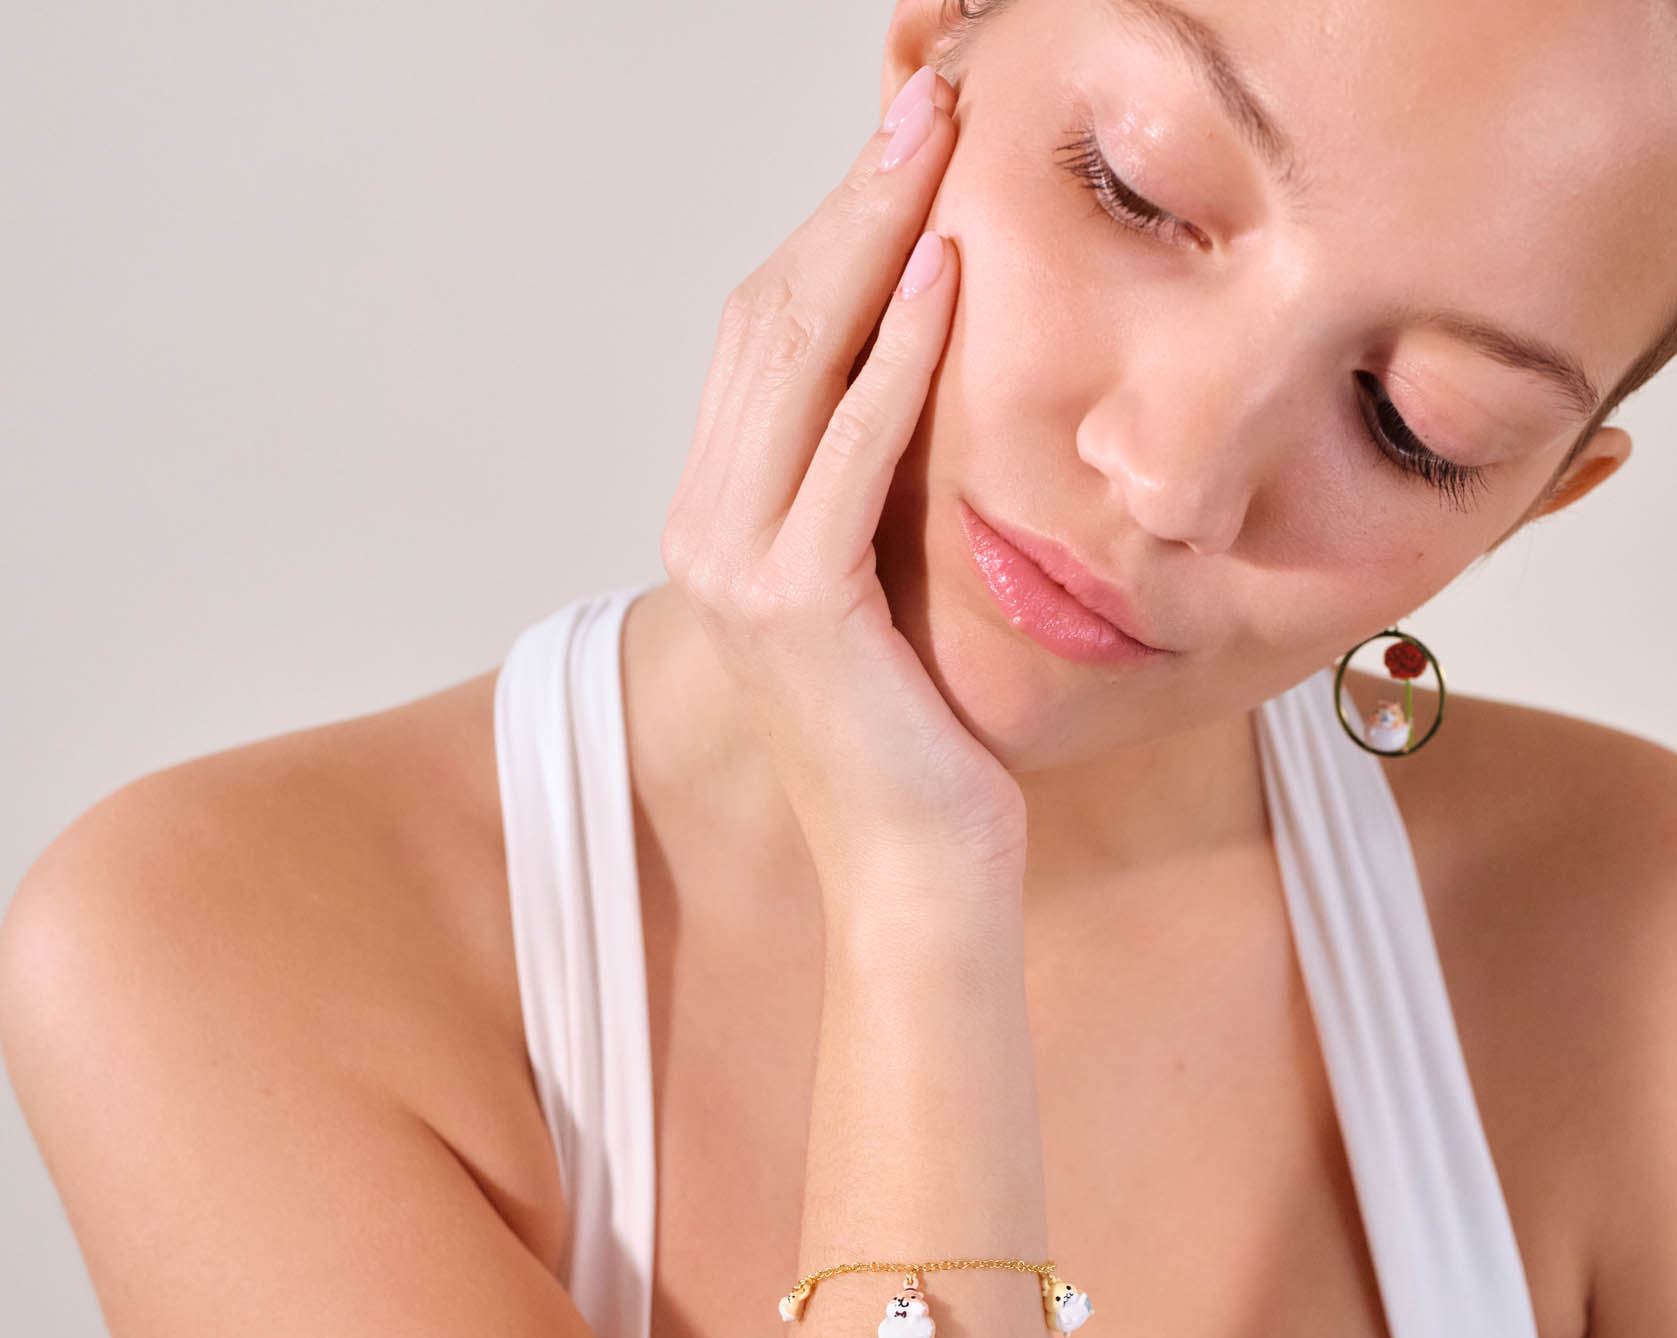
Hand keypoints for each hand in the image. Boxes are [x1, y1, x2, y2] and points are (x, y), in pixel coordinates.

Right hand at [659, 63, 1028, 904]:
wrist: (918, 868)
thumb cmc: (927, 738)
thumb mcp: (894, 581)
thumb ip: (879, 483)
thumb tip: (933, 359)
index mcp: (719, 520)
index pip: (765, 339)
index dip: (832, 231)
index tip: (905, 148)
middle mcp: (704, 532)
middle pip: (769, 324)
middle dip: (850, 204)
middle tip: (925, 106)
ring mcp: (735, 567)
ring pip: (796, 361)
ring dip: (871, 241)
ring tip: (936, 148)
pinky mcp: (793, 604)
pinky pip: (849, 449)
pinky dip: (897, 356)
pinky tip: (948, 277)